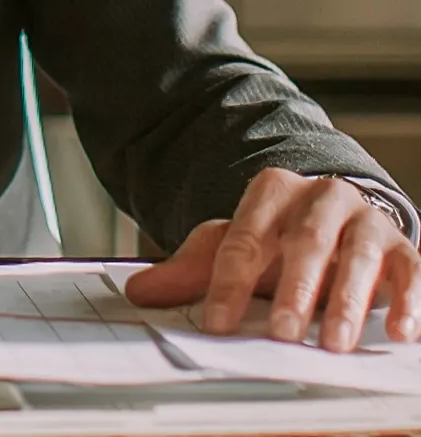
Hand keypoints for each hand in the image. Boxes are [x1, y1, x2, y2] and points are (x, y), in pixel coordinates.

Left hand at [125, 168, 420, 350]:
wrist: (340, 224)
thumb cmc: (282, 241)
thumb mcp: (238, 249)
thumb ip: (193, 270)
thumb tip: (139, 290)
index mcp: (271, 192)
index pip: (243, 239)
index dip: (228, 283)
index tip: (218, 323)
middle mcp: (320, 197)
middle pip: (304, 241)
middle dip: (293, 289)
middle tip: (283, 333)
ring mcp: (364, 219)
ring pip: (357, 255)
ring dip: (347, 300)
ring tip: (334, 341)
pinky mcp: (402, 247)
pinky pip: (410, 270)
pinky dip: (407, 301)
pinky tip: (401, 332)